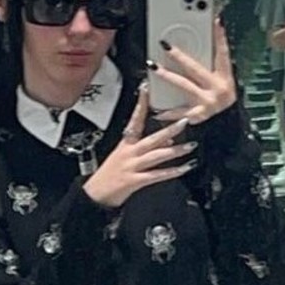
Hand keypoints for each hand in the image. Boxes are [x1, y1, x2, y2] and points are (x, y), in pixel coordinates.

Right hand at [82, 84, 196, 208]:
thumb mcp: (123, 157)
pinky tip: (183, 169)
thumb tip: (166, 143)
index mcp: (125, 144)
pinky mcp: (135, 181)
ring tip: (190, 146)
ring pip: (156, 155)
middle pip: (152, 138)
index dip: (141, 104)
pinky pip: (156, 175)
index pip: (134, 119)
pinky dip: (171, 172)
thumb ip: (145, 149)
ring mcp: (132, 166)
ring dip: (175, 151)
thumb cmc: (108, 176)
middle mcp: (129, 153)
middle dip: (169, 129)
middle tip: (184, 121)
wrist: (95, 195)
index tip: (147, 89)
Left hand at [151, 18, 238, 123]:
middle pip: (195, 68)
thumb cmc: (222, 102)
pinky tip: (156, 109)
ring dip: (167, 75)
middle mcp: (218, 89)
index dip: (220, 37)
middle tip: (165, 45)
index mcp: (225, 78)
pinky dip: (167, 112)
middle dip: (179, 56)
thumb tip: (207, 41)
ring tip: (153, 67)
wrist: (227, 128)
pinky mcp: (198, 116)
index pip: (223, 53)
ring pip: (184, 85)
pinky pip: (179, 112)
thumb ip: (213, 65)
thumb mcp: (223, 82)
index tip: (215, 21)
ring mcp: (207, 102)